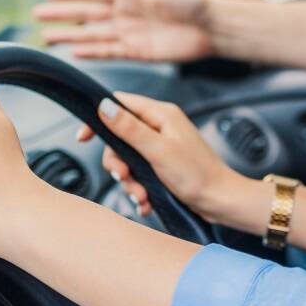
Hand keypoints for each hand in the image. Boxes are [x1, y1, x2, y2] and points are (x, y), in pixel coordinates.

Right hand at [33, 0, 213, 62]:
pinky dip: (91, 53)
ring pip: (91, 34)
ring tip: (46, 38)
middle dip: (61, 15)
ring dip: (69, 36)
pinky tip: (74, 53)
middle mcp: (124, 11)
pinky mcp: (137, 51)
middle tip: (36, 16)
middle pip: (85, 14)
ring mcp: (128, 32)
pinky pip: (108, 52)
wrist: (211, 25)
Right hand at [78, 93, 247, 223]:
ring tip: (141, 196)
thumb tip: (104, 106)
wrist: (222, 201)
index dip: (99, 117)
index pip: (121, 104)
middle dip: (118, 162)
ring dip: (130, 181)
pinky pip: (140, 173)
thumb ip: (130, 129)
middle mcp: (161, 127)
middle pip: (120, 137)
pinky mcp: (164, 165)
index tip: (84, 138)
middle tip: (124, 177)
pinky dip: (139, 188)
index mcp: (162, 115)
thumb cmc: (198, 176)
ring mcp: (163, 146)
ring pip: (128, 159)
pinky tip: (145, 201)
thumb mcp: (158, 151)